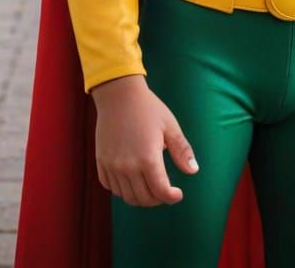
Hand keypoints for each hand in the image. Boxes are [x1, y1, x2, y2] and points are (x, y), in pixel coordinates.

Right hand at [91, 74, 199, 205]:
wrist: (118, 94)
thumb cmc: (148, 108)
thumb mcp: (170, 126)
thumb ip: (182, 151)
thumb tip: (193, 171)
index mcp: (148, 158)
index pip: (161, 192)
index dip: (172, 197)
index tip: (177, 194)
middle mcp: (128, 166)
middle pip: (144, 199)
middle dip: (158, 199)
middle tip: (165, 190)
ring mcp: (112, 165)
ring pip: (126, 196)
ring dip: (140, 197)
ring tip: (150, 186)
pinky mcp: (101, 161)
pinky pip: (111, 186)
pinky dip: (122, 189)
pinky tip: (131, 179)